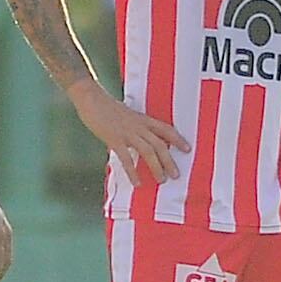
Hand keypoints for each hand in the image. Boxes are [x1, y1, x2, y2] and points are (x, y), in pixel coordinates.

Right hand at [74, 86, 188, 183]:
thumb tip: (139, 141)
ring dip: (156, 167)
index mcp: (143, 119)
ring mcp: (128, 132)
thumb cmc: (107, 107)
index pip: (166, 129)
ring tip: (162, 180)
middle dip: (169, 160)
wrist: (92, 99)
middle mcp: (139, 126)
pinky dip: (133, 172)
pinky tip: (137, 183)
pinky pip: (127, 158)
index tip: (188, 149)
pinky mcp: (115, 139)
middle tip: (176, 175)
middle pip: (160, 144)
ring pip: (148, 151)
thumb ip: (135, 127)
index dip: (178, 139)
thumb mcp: (127, 115)